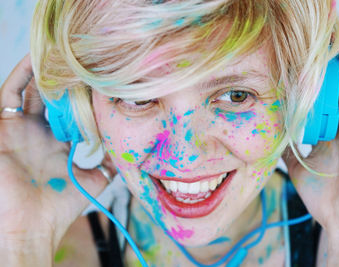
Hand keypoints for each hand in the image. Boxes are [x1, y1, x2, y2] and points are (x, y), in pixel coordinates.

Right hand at [0, 54, 114, 253]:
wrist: (28, 224)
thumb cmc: (57, 207)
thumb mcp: (92, 180)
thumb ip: (110, 165)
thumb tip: (130, 153)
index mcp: (58, 145)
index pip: (73, 113)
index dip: (86, 98)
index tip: (104, 81)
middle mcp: (39, 133)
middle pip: (55, 99)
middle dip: (69, 82)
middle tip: (86, 62)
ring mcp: (20, 128)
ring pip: (33, 91)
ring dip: (46, 73)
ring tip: (64, 53)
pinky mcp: (2, 125)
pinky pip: (9, 93)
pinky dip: (22, 74)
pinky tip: (38, 58)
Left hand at [283, 46, 338, 265]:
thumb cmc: (324, 194)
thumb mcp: (298, 165)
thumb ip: (289, 148)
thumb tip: (273, 136)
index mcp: (331, 132)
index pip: (323, 98)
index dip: (313, 79)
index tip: (298, 60)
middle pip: (336, 89)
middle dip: (325, 67)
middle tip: (311, 44)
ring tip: (329, 40)